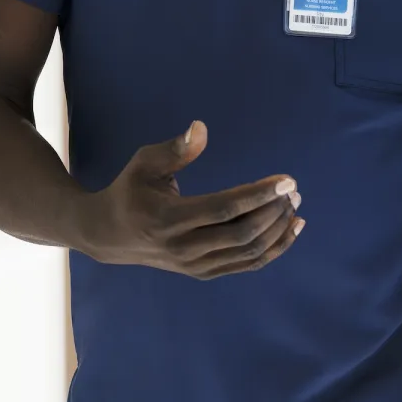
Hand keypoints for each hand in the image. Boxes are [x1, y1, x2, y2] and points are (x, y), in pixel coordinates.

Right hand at [80, 121, 304, 278]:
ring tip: (294, 205)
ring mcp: (194, 265)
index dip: (259, 195)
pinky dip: (274, 249)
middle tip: (293, 190)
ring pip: (247, 253)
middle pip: (241, 234)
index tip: (287, 180)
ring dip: (277, 229)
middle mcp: (182, 248)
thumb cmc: (130, 191)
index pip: (224, 209)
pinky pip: (246, 265)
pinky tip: (291, 228)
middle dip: (274, 211)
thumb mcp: (144, 164)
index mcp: (168, 219)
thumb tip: (201, 128)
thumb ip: (174, 149)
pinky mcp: (203, 273)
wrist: (107, 236)